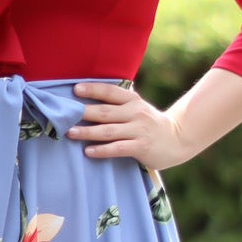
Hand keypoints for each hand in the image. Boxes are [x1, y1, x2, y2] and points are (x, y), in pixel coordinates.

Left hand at [68, 82, 188, 169]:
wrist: (177, 139)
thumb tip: (90, 94)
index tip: (75, 90)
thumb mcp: (137, 107)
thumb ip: (119, 102)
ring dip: (87, 132)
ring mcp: (139, 130)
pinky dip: (102, 150)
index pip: (110, 92)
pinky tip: (88, 152)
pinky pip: (117, 148)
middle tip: (64, 115)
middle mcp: (135, 113)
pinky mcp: (141, 147)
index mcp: (133, 100)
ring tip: (70, 133)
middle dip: (83, 113)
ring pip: (108, 130)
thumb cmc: (149, 123)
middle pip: (105, 112)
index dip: (93, 90)